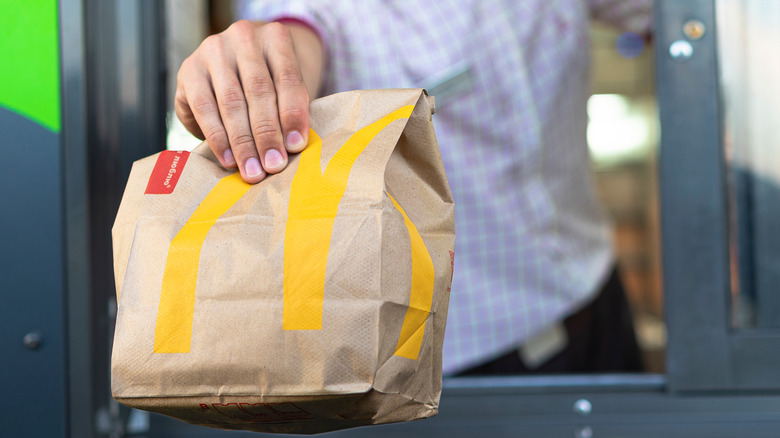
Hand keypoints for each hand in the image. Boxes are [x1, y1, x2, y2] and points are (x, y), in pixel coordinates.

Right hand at [175, 20, 322, 182]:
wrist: (235, 65)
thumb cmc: (269, 83)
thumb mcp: (284, 89)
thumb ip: (290, 111)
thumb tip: (291, 148)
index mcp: (276, 37)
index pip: (288, 78)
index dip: (293, 115)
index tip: (296, 146)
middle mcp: (243, 37)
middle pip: (258, 91)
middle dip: (267, 134)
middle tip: (273, 166)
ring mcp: (213, 50)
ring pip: (231, 102)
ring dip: (242, 142)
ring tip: (252, 170)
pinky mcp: (190, 69)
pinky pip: (204, 108)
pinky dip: (217, 138)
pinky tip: (228, 159)